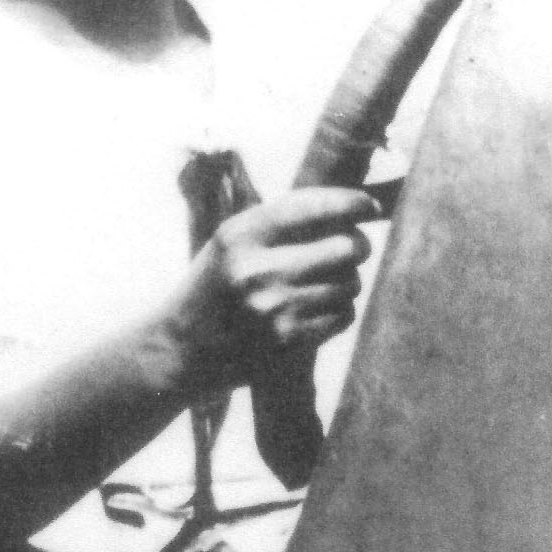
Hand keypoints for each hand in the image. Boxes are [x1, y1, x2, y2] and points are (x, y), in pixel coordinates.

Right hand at [197, 186, 380, 372]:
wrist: (181, 348)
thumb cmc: (216, 284)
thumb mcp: (233, 241)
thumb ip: (283, 221)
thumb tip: (352, 208)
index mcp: (241, 235)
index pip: (314, 207)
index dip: (352, 203)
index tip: (370, 206)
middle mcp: (257, 270)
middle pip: (346, 246)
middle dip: (357, 245)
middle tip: (352, 248)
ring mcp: (273, 309)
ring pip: (350, 283)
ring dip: (347, 281)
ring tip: (324, 283)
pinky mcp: (287, 342)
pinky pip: (344, 315)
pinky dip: (340, 310)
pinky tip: (317, 309)